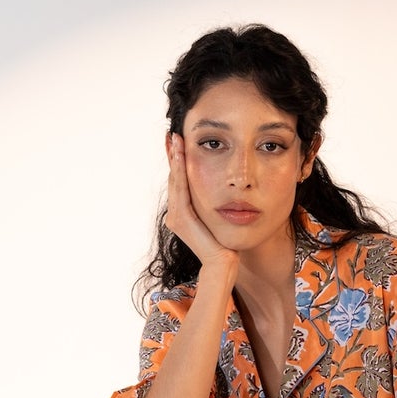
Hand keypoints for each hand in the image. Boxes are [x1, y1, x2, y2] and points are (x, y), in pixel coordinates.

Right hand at [165, 133, 235, 271]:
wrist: (222, 263)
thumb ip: (212, 205)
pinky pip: (181, 188)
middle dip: (173, 156)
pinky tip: (182, 154)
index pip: (179, 183)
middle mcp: (174, 215)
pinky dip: (181, 169)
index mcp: (181, 215)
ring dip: (175, 158)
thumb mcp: (216, 219)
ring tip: (176, 139)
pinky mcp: (181, 217)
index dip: (177, 163)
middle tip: (173, 134)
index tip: (178, 143)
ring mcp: (175, 216)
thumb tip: (222, 189)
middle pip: (174, 178)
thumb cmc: (224, 244)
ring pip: (175, 180)